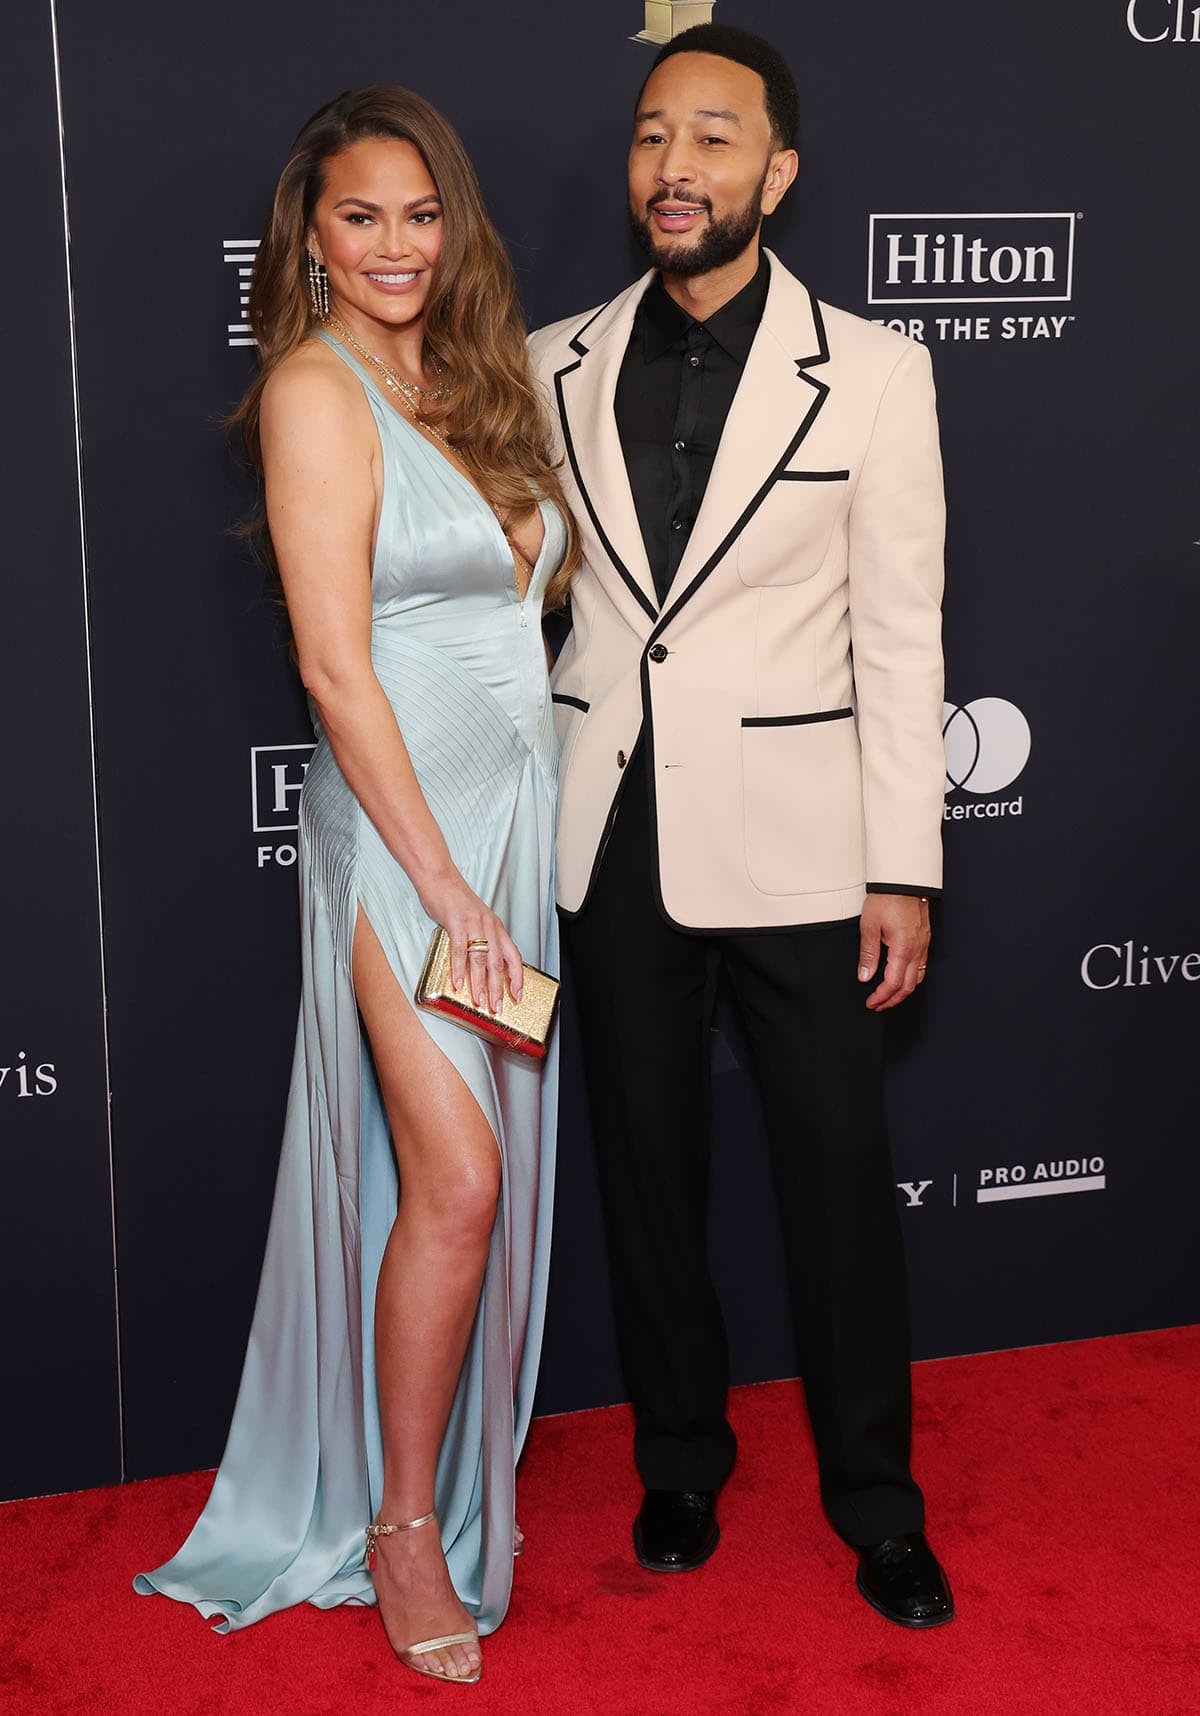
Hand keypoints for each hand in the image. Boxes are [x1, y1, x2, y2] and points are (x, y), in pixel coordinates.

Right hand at [417, 871, 522, 1010]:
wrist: (439, 877)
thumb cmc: (455, 900)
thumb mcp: (476, 919)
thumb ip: (481, 938)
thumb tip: (481, 965)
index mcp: (496, 926)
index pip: (513, 956)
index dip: (517, 977)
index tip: (517, 995)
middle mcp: (488, 926)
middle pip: (498, 962)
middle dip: (499, 988)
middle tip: (497, 1007)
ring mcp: (473, 924)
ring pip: (481, 959)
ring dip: (480, 984)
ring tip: (479, 1001)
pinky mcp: (456, 922)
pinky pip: (460, 950)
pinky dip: (459, 969)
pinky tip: (458, 984)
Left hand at [858, 893, 929, 1011]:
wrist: (902, 881)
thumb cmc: (886, 899)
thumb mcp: (869, 927)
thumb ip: (868, 954)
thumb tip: (865, 976)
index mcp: (903, 949)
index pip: (893, 983)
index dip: (881, 997)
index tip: (871, 1003)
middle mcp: (917, 950)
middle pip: (908, 986)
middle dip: (892, 1000)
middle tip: (878, 1005)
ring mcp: (923, 945)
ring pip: (918, 978)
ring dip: (903, 991)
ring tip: (888, 996)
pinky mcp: (924, 939)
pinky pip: (921, 966)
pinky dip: (911, 978)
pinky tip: (902, 977)